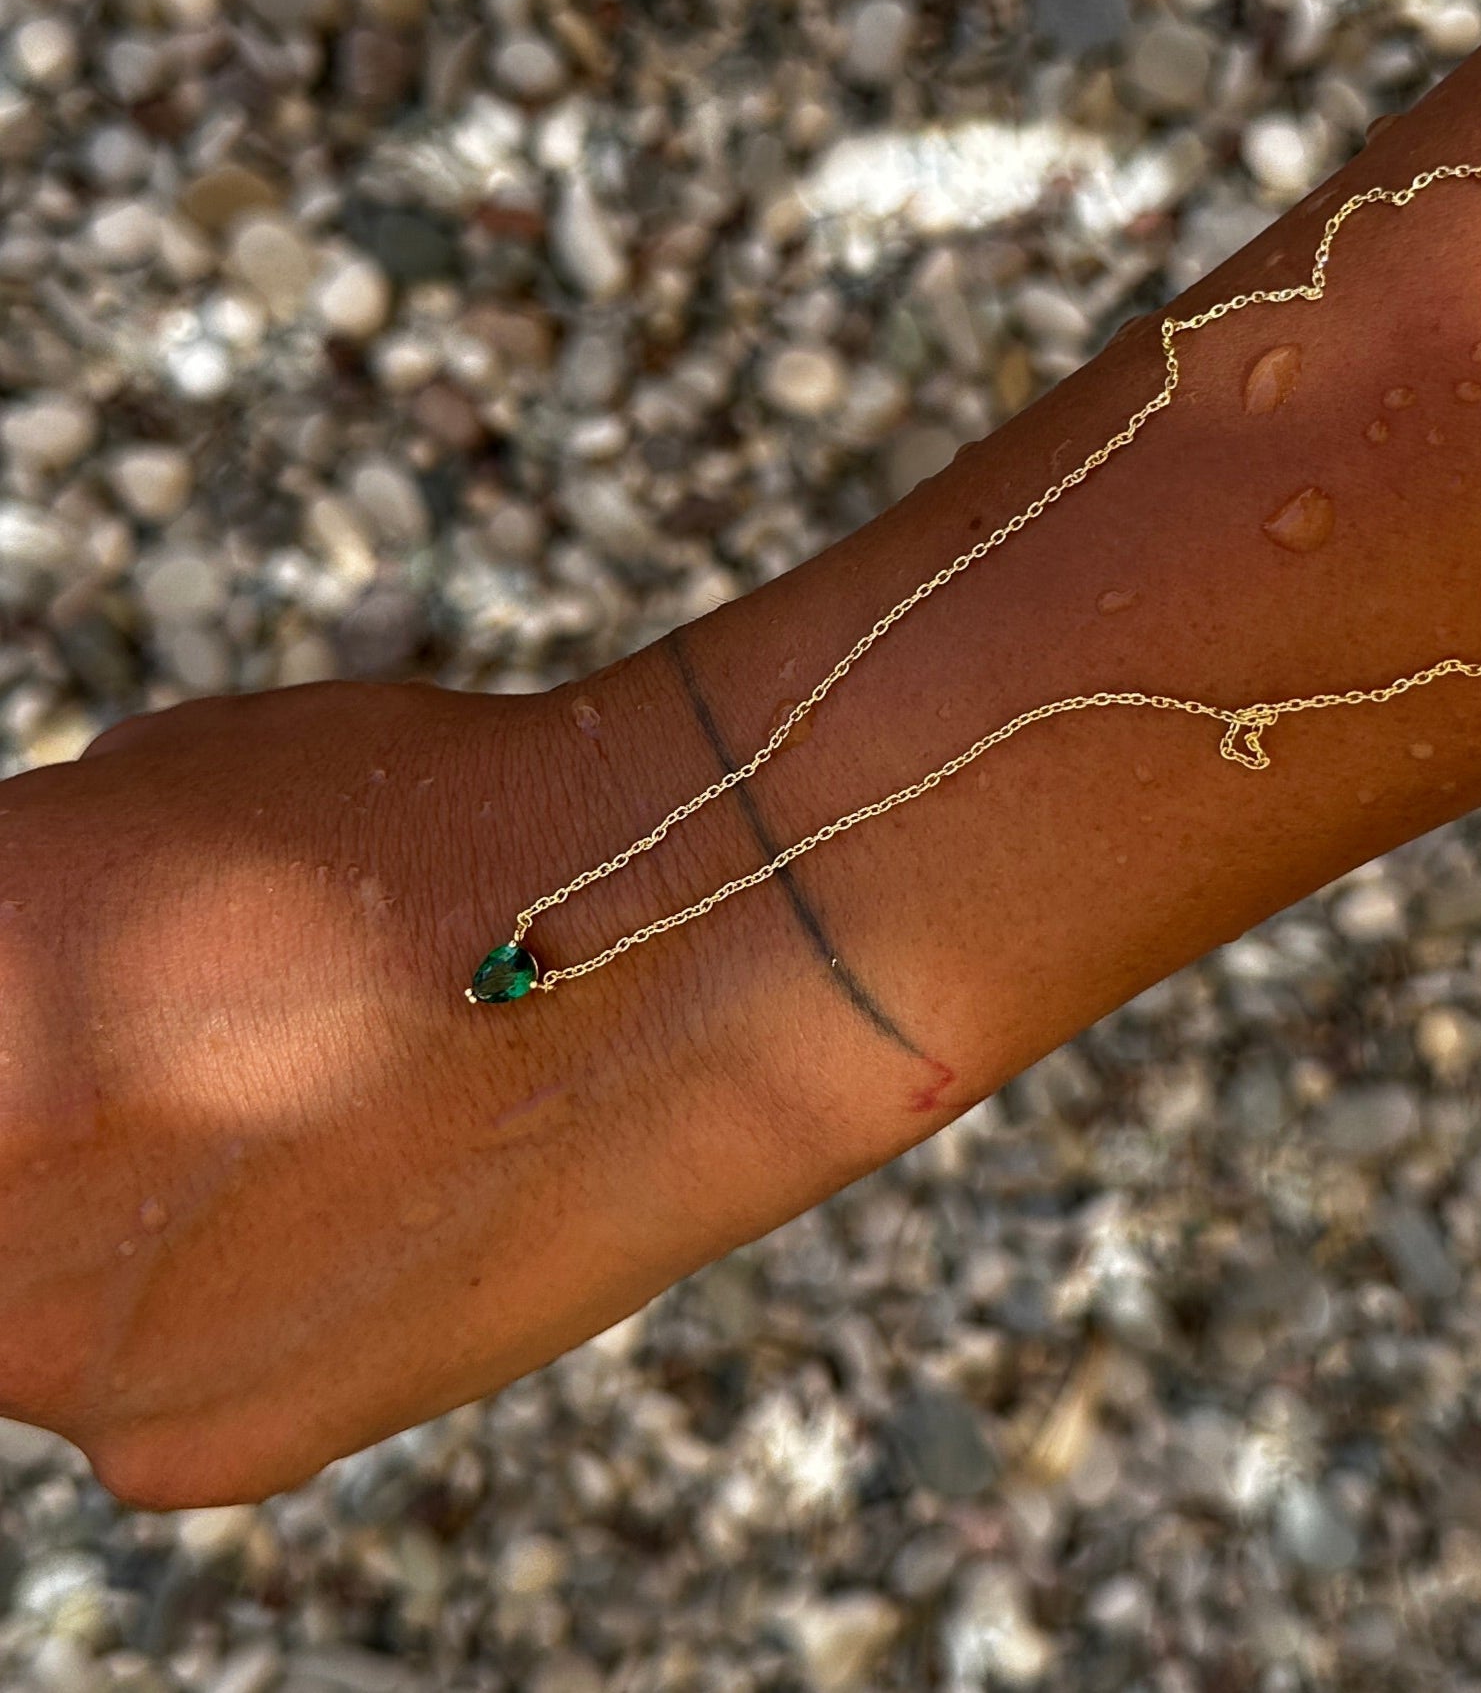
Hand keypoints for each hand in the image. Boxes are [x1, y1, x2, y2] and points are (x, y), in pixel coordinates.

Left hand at [0, 675, 821, 1506]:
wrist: (673, 946)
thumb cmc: (446, 825)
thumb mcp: (174, 778)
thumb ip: (46, 889)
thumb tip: (30, 965)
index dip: (36, 1019)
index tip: (105, 1011)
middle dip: (64, 1126)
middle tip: (216, 1062)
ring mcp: (54, 1342)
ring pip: (39, 1300)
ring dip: (129, 1230)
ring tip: (312, 1128)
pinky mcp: (182, 1445)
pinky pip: (153, 1387)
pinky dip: (229, 1317)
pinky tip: (360, 1220)